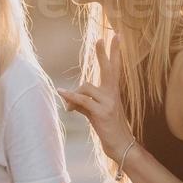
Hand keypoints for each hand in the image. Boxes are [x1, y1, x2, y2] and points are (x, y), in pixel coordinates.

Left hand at [57, 33, 135, 158]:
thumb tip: (67, 98)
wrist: (121, 146)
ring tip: (70, 109)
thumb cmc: (107, 127)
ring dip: (74, 96)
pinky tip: (61, 92)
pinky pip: (82, 100)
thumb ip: (82, 102)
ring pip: (85, 86)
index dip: (114, 52)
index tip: (116, 35)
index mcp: (112, 91)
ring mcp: (109, 103)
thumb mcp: (94, 111)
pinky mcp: (101, 113)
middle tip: (101, 38)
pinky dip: (70, 97)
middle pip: (109, 69)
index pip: (114, 67)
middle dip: (104, 53)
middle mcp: (113, 94)